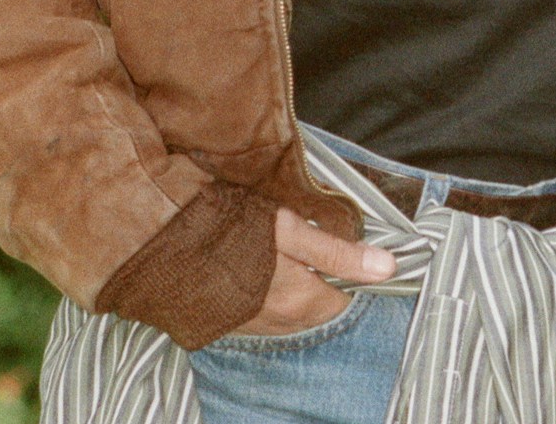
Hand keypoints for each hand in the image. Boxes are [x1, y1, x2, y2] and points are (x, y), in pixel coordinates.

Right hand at [236, 208, 397, 335]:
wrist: (167, 246)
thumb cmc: (232, 230)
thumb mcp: (292, 230)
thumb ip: (339, 253)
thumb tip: (388, 268)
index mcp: (301, 301)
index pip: (347, 301)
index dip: (355, 276)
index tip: (355, 253)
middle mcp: (280, 322)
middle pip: (321, 308)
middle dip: (327, 283)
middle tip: (319, 248)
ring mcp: (253, 326)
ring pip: (293, 313)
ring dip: (299, 290)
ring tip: (290, 257)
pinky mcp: (231, 322)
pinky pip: (265, 315)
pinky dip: (272, 296)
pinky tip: (263, 271)